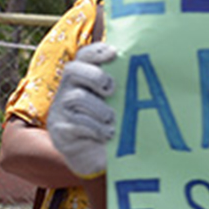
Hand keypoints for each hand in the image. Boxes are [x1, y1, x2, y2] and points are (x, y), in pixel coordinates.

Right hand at [46, 43, 117, 176]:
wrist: (96, 157)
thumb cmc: (112, 124)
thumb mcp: (118, 102)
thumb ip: (125, 86)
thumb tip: (150, 68)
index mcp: (82, 79)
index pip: (84, 56)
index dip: (96, 51)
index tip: (114, 53)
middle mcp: (67, 91)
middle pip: (73, 70)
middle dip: (96, 77)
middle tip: (111, 90)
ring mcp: (60, 110)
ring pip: (76, 98)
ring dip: (100, 109)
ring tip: (111, 119)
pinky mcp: (59, 130)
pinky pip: (76, 124)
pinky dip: (96, 129)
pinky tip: (107, 134)